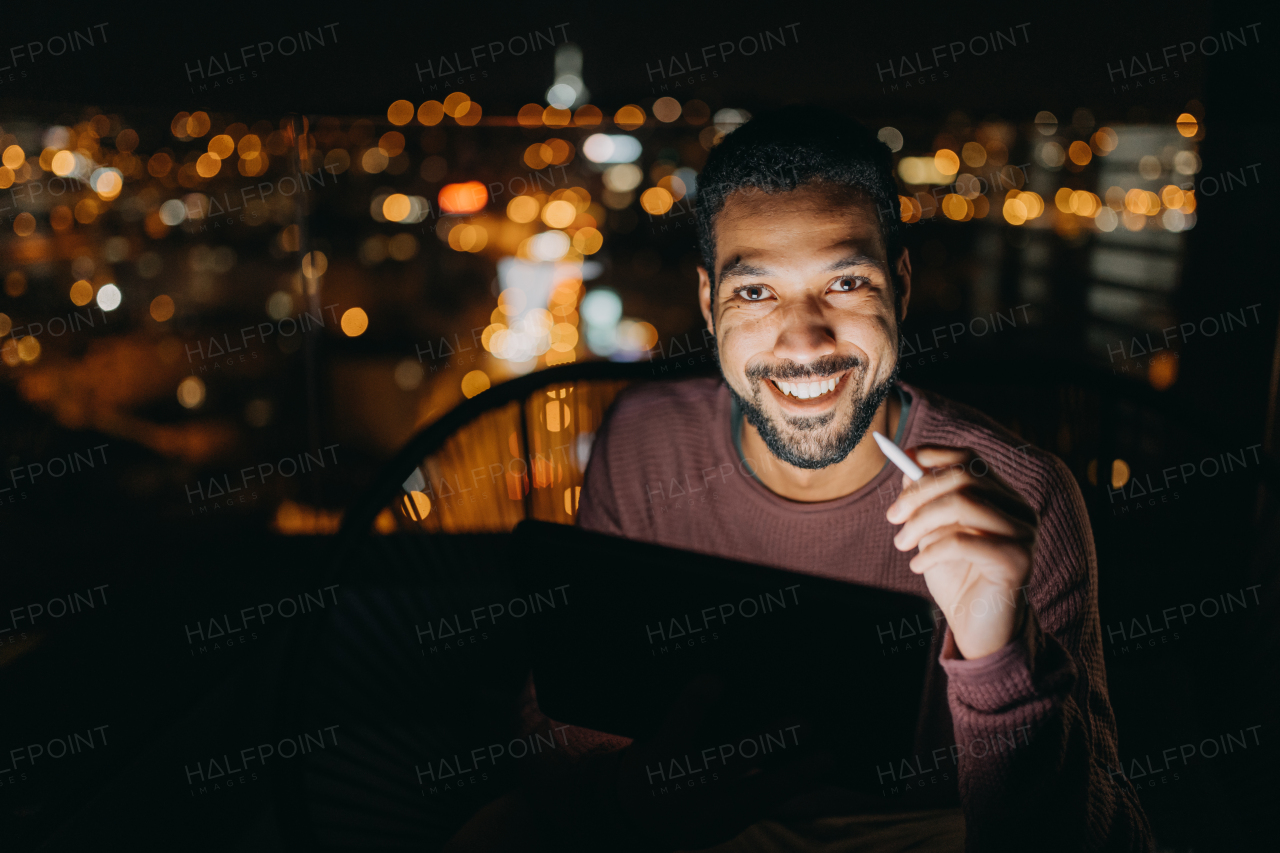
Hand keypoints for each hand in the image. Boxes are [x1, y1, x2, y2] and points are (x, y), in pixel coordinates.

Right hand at [614, 675, 832, 848]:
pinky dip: (789, 791)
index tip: (717, 680)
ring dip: (794, 775)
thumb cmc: (654, 760)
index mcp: (659, 754)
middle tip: (804, 723)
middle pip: (728, 763)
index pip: (677, 723)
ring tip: (826, 758)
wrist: (639, 818)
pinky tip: (814, 776)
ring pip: (756, 793)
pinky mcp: (723, 827)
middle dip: (767, 743)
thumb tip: (729, 680)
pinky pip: (761, 808)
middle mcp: (682, 786)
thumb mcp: (655, 735)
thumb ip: (686, 714)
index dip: (695, 701)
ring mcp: (704, 813)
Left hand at [886, 446, 1036, 659]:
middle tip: (892, 518)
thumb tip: (908, 468)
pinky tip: (917, 567)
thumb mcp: (935, 533)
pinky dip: (931, 551)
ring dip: (921, 523)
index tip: (901, 462)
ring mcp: (1023, 534)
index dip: (934, 454)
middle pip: (963, 477)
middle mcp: (1019, 510)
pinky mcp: (1017, 561)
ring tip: (902, 544)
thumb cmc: (956, 578)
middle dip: (918, 494)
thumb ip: (928, 501)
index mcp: (1002, 497)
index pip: (970, 459)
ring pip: (964, 504)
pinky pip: (963, 541)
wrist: (977, 628)